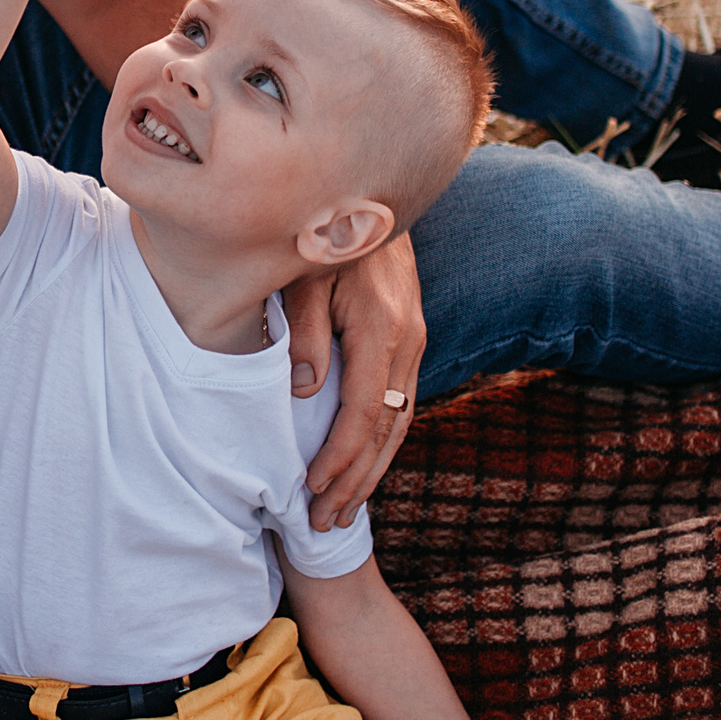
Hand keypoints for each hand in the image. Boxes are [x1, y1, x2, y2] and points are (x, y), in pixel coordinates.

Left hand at [286, 233, 425, 529]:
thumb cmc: (325, 231)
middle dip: (355, 482)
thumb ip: (305, 332)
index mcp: (381, 327)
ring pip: (398, 424)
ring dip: (370, 472)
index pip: (363, 412)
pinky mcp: (410, 341)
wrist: (373, 195)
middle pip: (385, 430)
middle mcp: (407, 341)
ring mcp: (415, 342)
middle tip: (323, 524)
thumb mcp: (305, 275)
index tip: (314, 490)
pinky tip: (361, 468)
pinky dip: (380, 444)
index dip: (340, 458)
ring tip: (343, 513)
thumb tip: (307, 394)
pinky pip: (399, 405)